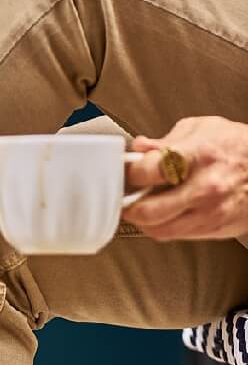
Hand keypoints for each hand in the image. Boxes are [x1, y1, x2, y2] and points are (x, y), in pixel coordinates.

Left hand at [123, 116, 247, 240]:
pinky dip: (162, 226)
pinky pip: (175, 236)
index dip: (131, 173)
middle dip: (129, 206)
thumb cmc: (238, 146)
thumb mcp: (203, 128)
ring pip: (158, 230)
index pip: (149, 171)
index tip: (128, 172)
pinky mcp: (213, 228)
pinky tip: (164, 213)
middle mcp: (204, 187)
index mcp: (198, 156)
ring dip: (144, 221)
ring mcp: (208, 212)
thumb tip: (140, 148)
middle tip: (127, 198)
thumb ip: (167, 139)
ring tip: (144, 207)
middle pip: (148, 211)